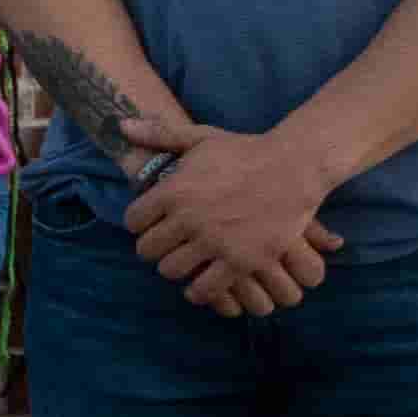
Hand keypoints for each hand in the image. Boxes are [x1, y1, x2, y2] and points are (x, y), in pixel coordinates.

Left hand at [126, 115, 346, 316]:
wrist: (295, 167)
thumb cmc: (246, 151)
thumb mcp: (201, 138)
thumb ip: (160, 135)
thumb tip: (122, 124)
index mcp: (173, 191)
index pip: (133, 221)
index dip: (140, 224)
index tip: (150, 225)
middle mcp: (189, 218)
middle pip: (147, 250)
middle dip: (154, 250)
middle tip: (166, 247)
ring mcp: (215, 241)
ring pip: (172, 271)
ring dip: (176, 270)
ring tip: (184, 264)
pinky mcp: (242, 261)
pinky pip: (206, 289)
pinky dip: (200, 291)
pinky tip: (202, 286)